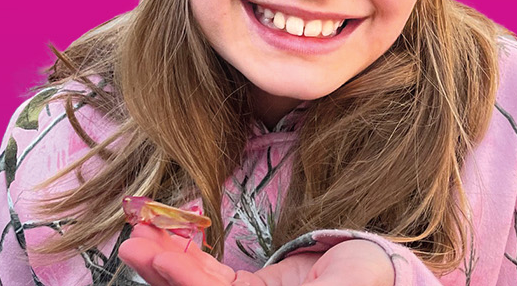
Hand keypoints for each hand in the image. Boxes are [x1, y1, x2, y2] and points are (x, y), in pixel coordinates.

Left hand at [119, 224, 393, 285]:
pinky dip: (186, 256)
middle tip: (133, 242)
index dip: (186, 282)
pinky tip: (162, 238)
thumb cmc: (366, 283)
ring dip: (166, 260)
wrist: (382, 273)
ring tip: (138, 235)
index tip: (156, 257)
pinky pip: (210, 275)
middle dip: (162, 273)